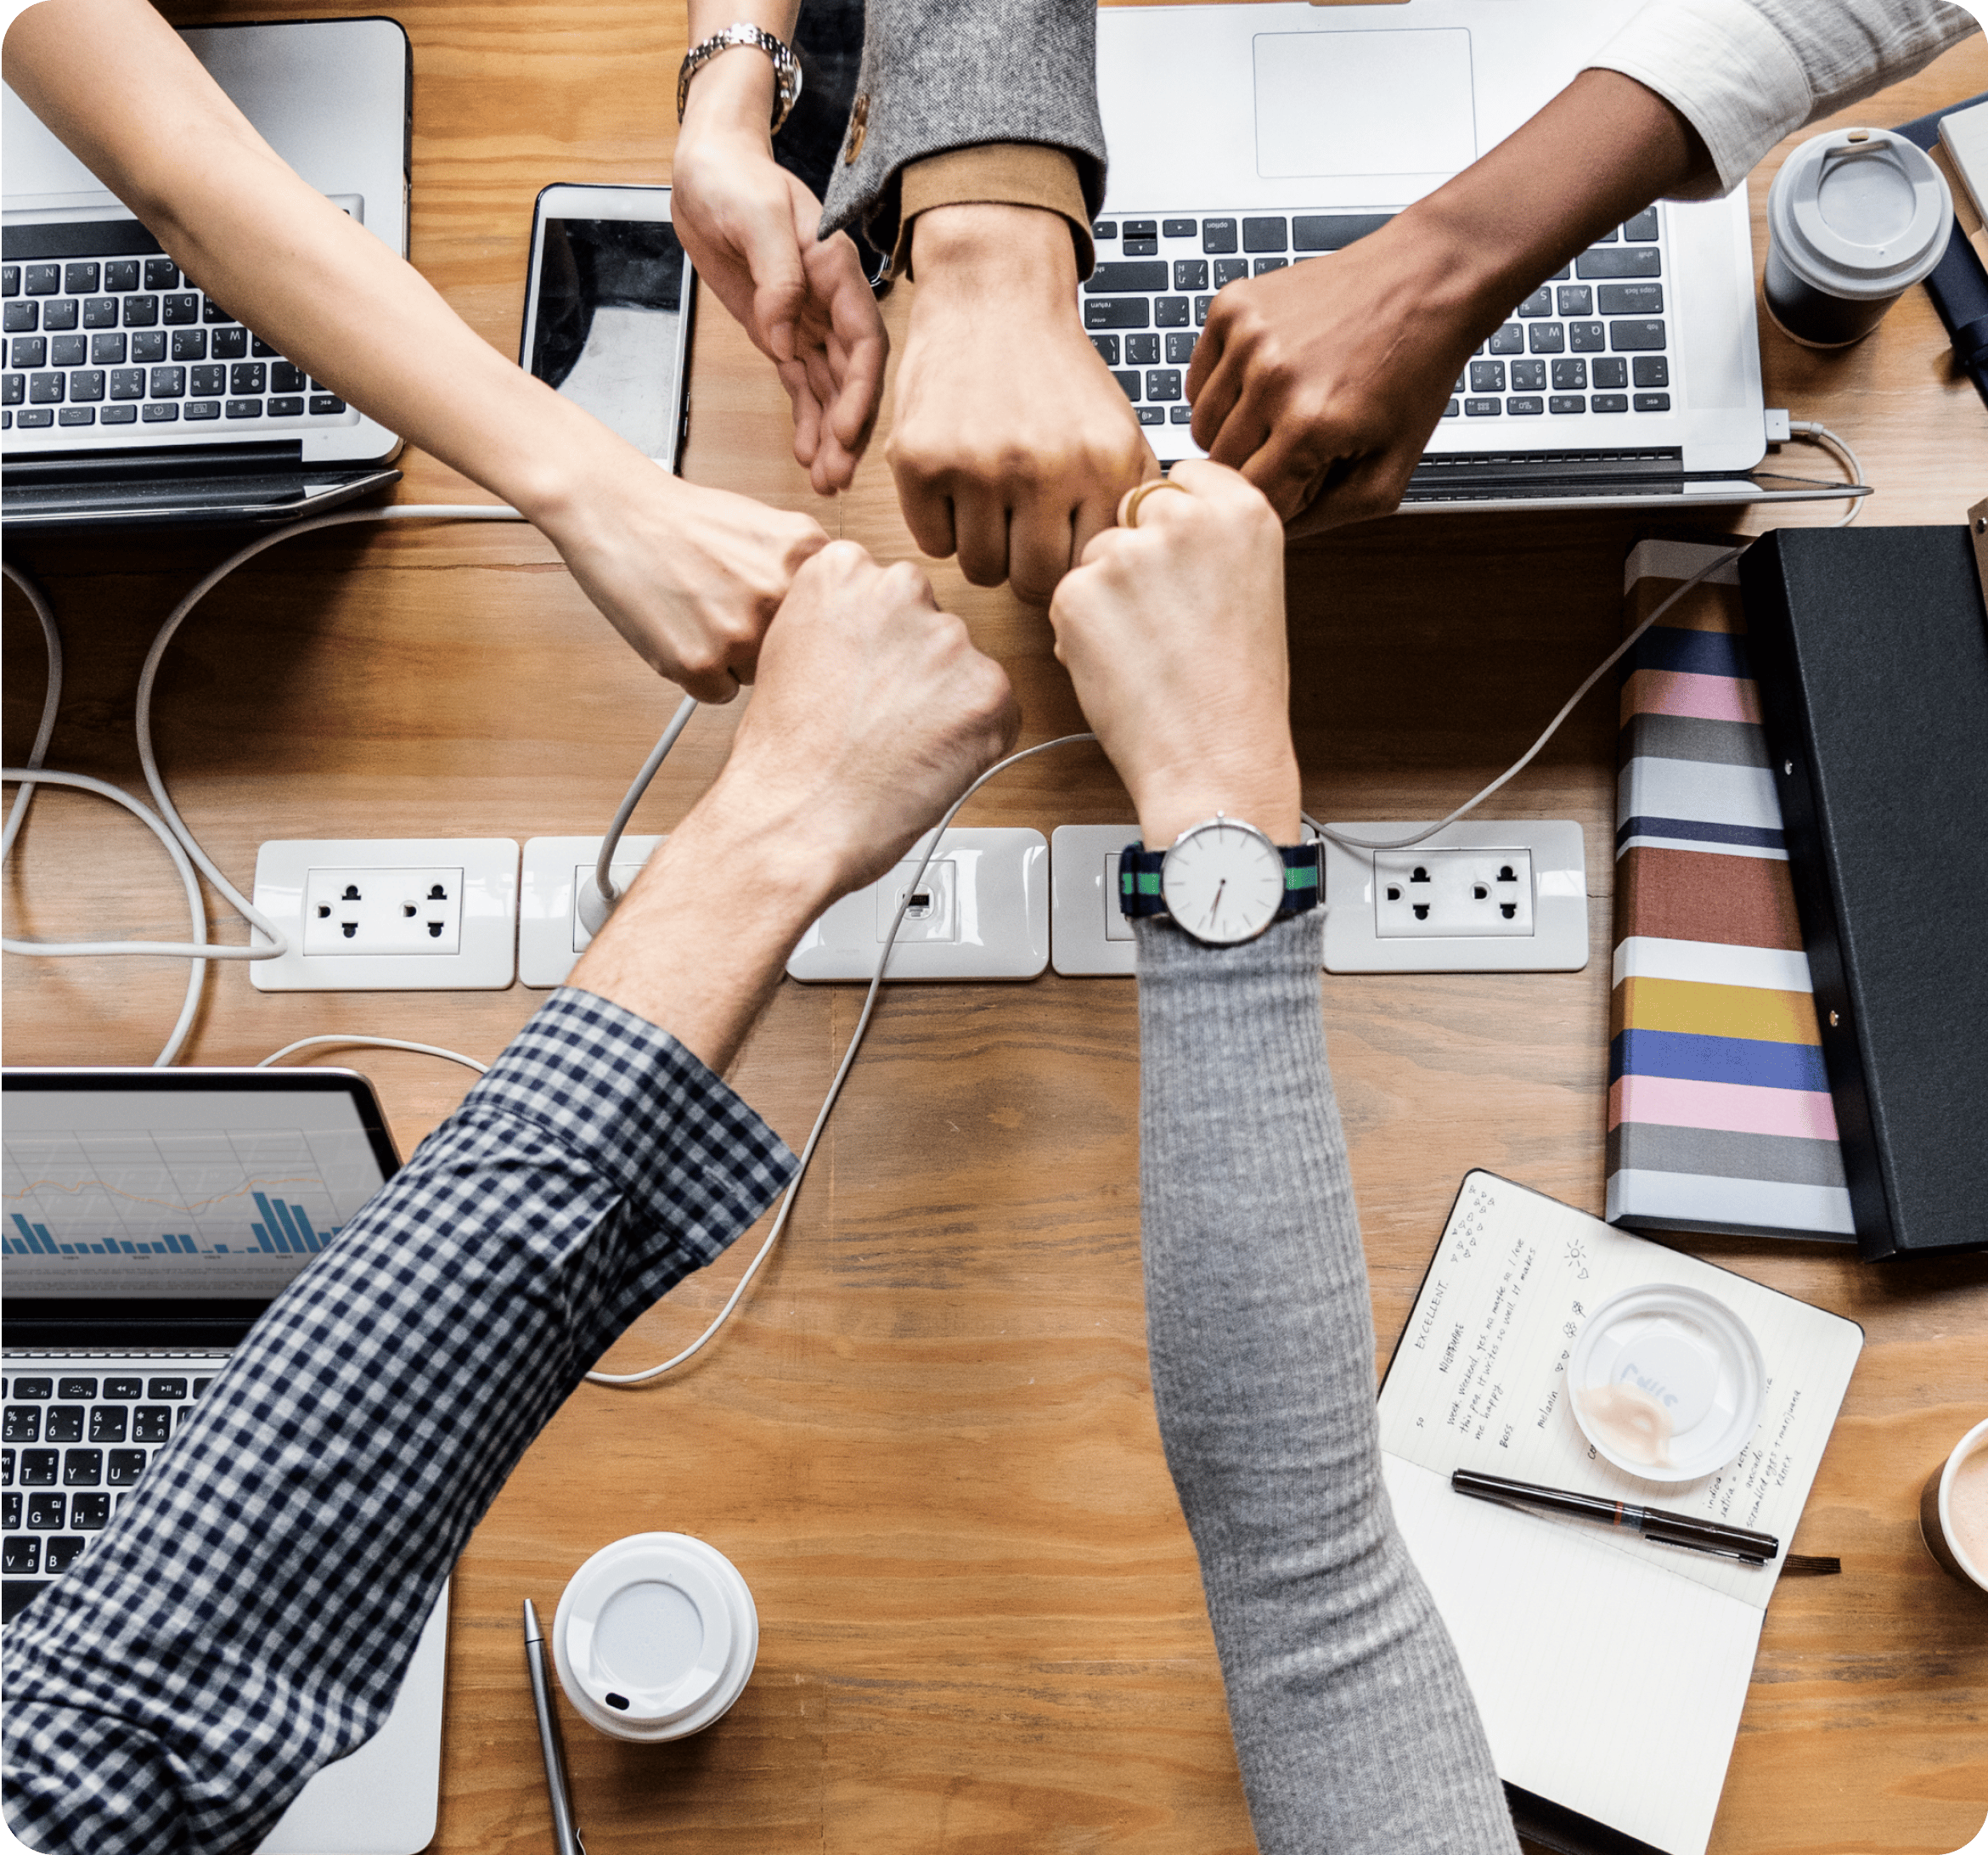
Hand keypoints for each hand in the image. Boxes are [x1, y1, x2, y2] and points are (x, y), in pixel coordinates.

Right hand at [530, 453, 827, 701]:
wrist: (618, 512)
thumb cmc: (689, 521)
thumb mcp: (772, 528)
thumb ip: (811, 574)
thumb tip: (846, 625)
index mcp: (809, 557)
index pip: (833, 623)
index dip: (804, 625)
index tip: (782, 617)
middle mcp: (780, 595)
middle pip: (798, 654)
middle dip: (769, 642)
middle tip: (729, 608)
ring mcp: (740, 633)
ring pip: (759, 678)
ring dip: (734, 660)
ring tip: (701, 612)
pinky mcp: (699, 663)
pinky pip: (719, 694)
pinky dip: (700, 675)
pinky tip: (682, 632)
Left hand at [673, 59, 886, 493]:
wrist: (706, 170)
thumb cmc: (733, 180)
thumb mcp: (756, 216)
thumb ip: (779, 276)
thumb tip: (784, 336)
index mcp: (836, 270)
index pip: (864, 340)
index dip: (861, 390)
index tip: (845, 430)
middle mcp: (830, 301)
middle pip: (852, 376)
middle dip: (849, 429)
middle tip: (839, 476)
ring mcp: (807, 320)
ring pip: (828, 390)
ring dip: (830, 437)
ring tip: (826, 483)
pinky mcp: (781, 332)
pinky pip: (801, 385)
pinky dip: (806, 421)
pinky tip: (808, 457)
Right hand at [718, 540, 1021, 893]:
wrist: (795, 817)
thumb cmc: (784, 753)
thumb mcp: (791, 649)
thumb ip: (843, 621)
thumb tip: (882, 634)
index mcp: (842, 568)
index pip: (889, 592)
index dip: (877, 645)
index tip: (862, 676)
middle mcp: (900, 588)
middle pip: (931, 624)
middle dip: (916, 668)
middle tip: (880, 717)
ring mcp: (949, 638)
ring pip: (965, 668)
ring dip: (946, 704)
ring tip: (896, 746)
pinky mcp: (988, 689)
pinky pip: (997, 711)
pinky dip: (974, 741)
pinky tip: (925, 762)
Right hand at [889, 203, 1155, 604]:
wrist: (995, 296)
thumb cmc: (1057, 374)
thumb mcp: (1118, 429)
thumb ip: (1131, 500)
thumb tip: (1131, 570)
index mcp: (1103, 464)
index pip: (1087, 570)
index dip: (1071, 566)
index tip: (1060, 547)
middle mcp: (1043, 468)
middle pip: (1032, 582)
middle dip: (1026, 566)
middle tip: (1021, 532)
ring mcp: (977, 465)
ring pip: (980, 569)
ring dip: (983, 547)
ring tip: (990, 504)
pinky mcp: (921, 460)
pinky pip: (932, 543)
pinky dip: (941, 525)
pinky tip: (955, 485)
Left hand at [1049, 462, 1298, 848]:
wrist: (1216, 758)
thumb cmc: (1238, 692)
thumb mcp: (1252, 588)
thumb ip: (1210, 540)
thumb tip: (1157, 519)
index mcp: (1243, 510)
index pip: (1182, 479)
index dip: (1174, 525)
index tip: (1182, 562)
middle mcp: (1185, 518)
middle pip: (1132, 512)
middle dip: (1136, 557)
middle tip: (1166, 622)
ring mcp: (1127, 553)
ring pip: (1095, 556)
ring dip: (1105, 596)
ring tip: (1149, 653)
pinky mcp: (1078, 592)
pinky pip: (1066, 598)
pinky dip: (1080, 632)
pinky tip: (1122, 669)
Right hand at [1187, 70, 1710, 530]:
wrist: (1427, 278)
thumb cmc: (1416, 369)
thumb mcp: (1392, 470)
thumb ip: (1328, 516)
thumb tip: (1274, 532)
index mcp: (1310, 425)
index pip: (1251, 500)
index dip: (1278, 500)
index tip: (1303, 483)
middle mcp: (1271, 378)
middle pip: (1221, 466)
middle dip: (1257, 467)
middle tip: (1299, 445)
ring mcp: (1248, 338)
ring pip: (1203, 425)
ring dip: (1236, 432)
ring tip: (1283, 412)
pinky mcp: (1233, 307)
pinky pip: (1200, 381)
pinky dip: (1223, 391)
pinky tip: (1265, 381)